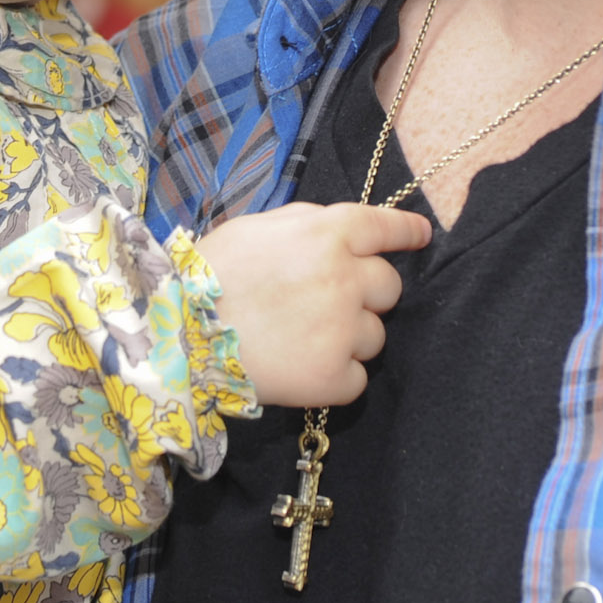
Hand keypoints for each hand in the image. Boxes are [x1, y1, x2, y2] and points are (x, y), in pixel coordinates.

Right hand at [194, 200, 429, 407]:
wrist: (180, 336)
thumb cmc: (209, 277)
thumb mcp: (255, 228)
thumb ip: (305, 224)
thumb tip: (339, 231)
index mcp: (326, 235)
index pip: (384, 227)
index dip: (406, 231)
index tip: (422, 235)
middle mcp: (345, 279)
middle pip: (389, 286)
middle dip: (366, 293)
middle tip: (325, 303)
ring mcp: (343, 330)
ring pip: (375, 335)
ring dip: (348, 338)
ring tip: (299, 339)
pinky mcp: (334, 377)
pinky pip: (356, 378)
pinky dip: (334, 377)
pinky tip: (298, 367)